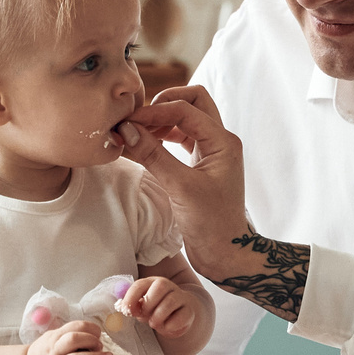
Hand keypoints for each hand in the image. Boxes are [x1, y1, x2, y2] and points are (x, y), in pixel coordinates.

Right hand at [115, 88, 251, 281]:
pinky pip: (181, 138)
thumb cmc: (211, 224)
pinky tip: (145, 145)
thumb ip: (153, 155)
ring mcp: (212, 152)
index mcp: (223, 141)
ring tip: (136, 133)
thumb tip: (127, 129)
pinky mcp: (201, 165)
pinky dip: (163, 136)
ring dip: (162, 120)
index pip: (186, 108)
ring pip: (186, 119)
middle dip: (164, 103)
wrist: (226, 253)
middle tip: (138, 119)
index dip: (155, 110)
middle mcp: (221, 141)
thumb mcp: (180, 187)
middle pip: (193, 101)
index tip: (128, 120)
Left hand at [121, 275, 199, 342]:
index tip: (126, 311)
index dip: (131, 298)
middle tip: (144, 316)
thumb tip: (124, 308)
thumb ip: (133, 306)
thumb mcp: (143, 307)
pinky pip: (180, 317)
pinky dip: (170, 326)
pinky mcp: (189, 311)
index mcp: (153, 282)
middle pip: (160, 286)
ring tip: (154, 323)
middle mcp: (168, 286)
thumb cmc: (156, 310)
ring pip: (170, 302)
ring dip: (158, 316)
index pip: (140, 284)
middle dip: (148, 304)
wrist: (179, 315)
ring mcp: (181, 297)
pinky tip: (167, 327)